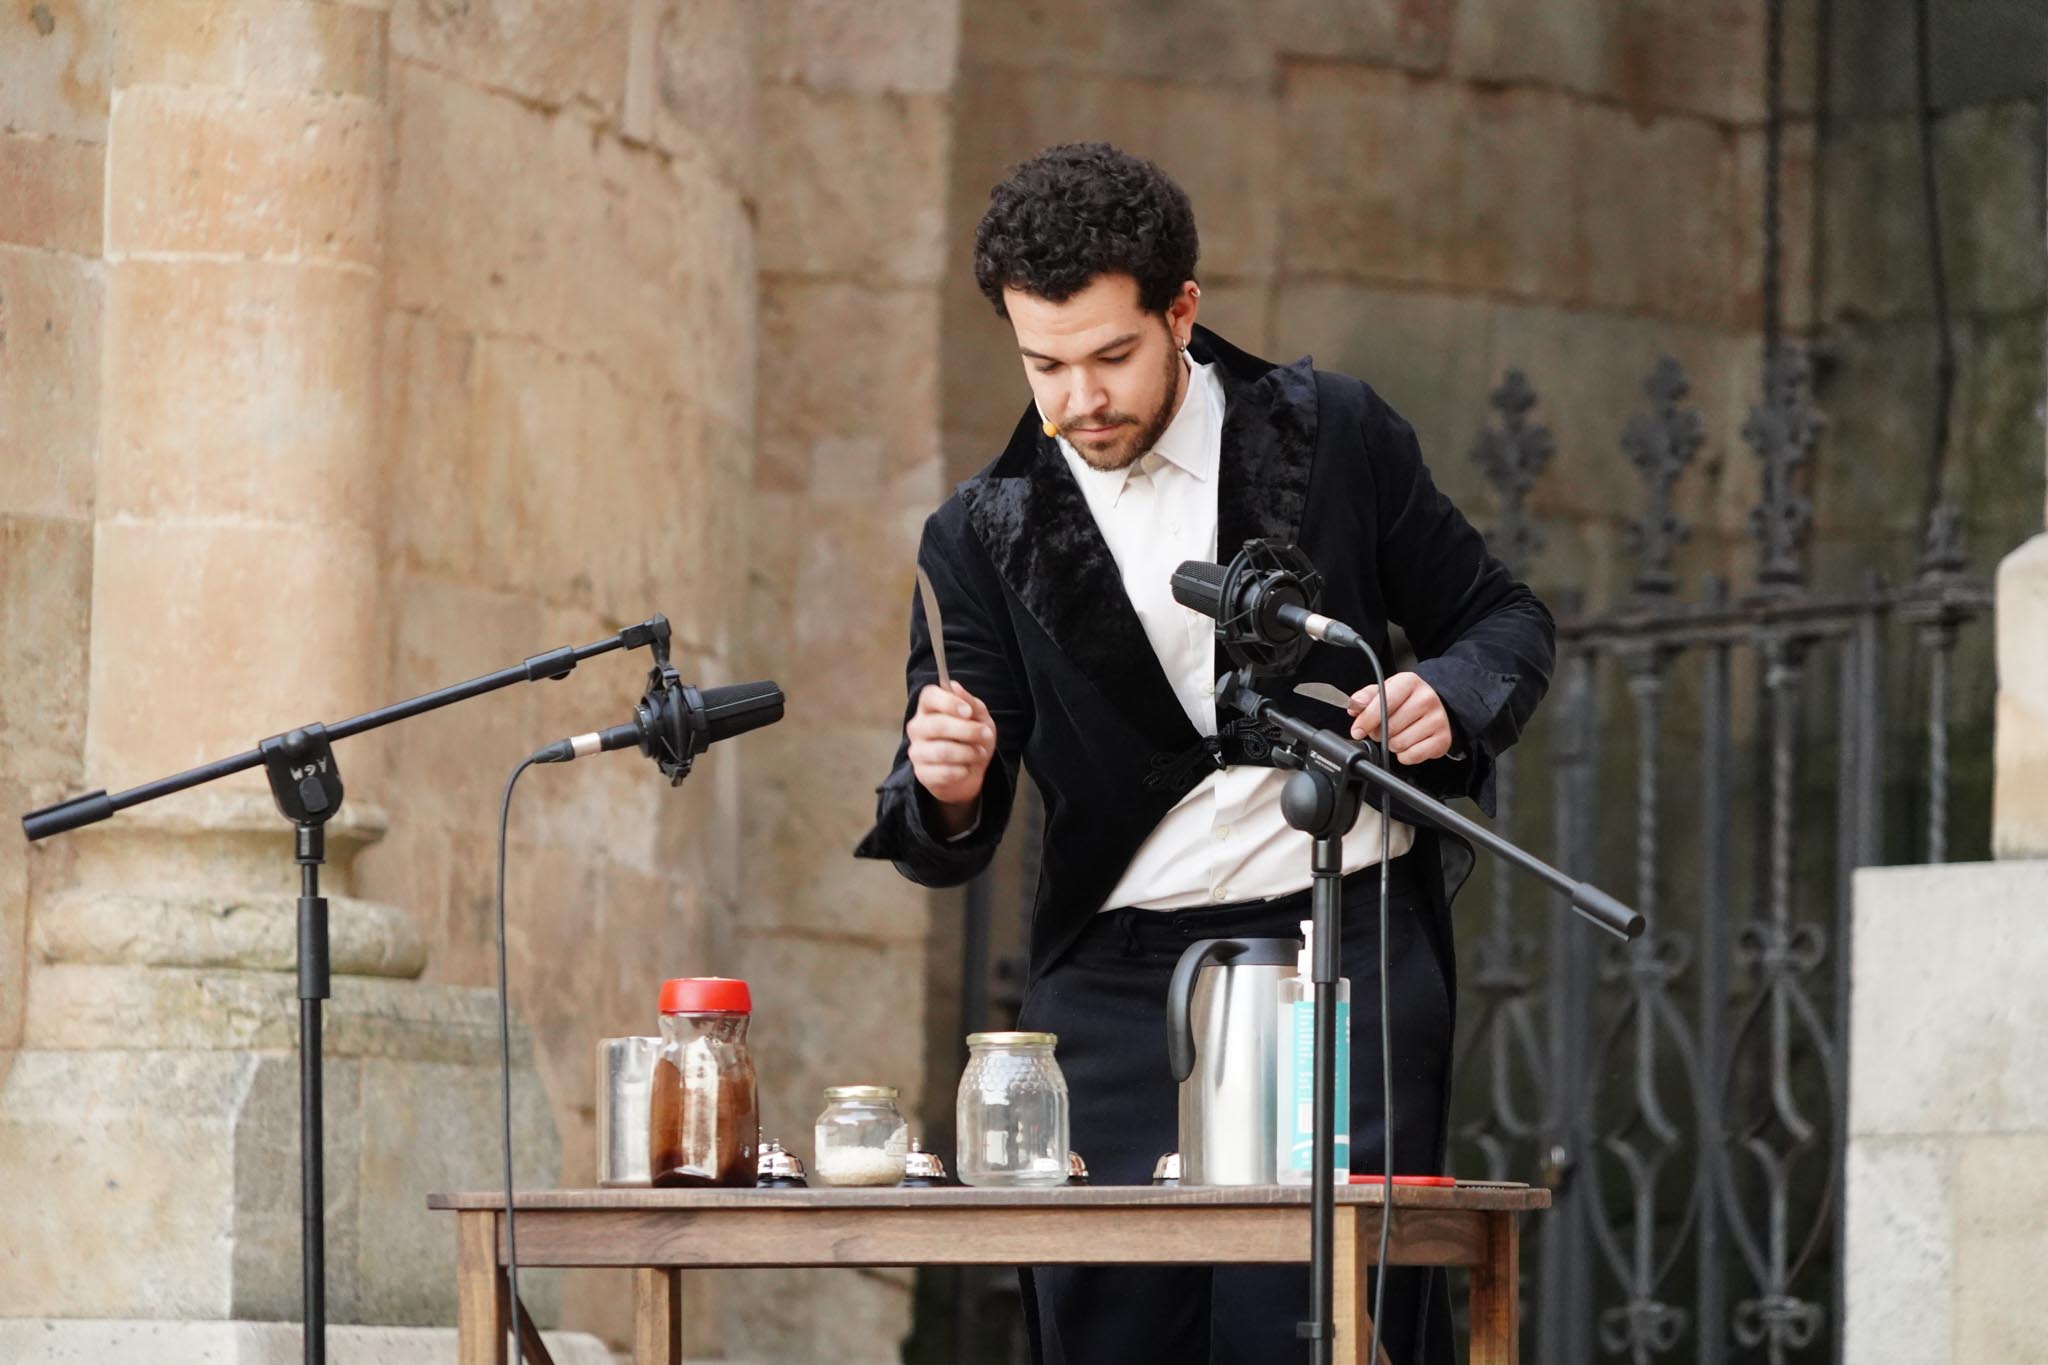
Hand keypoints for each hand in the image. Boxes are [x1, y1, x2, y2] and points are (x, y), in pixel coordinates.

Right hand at [908, 681, 995, 828]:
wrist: (969, 773)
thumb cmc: (971, 739)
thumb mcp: (979, 717)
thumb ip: (970, 702)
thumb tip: (955, 687)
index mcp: (929, 707)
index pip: (929, 696)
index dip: (949, 702)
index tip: (968, 712)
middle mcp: (917, 727)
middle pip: (937, 725)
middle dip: (968, 731)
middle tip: (986, 735)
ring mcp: (917, 751)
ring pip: (943, 751)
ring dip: (969, 753)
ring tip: (979, 753)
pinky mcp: (921, 773)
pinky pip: (944, 772)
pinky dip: (962, 771)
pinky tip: (966, 769)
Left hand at [1348, 672, 1452, 764]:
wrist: (1437, 707)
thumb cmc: (1406, 700)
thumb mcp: (1385, 691)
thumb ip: (1366, 697)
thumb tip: (1354, 707)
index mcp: (1409, 682)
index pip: (1384, 703)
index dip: (1367, 719)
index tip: (1357, 730)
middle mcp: (1426, 698)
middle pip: (1389, 727)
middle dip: (1379, 733)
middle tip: (1383, 729)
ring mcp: (1437, 719)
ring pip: (1399, 743)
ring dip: (1392, 744)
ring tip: (1398, 734)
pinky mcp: (1442, 739)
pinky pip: (1411, 756)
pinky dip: (1404, 755)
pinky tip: (1409, 743)